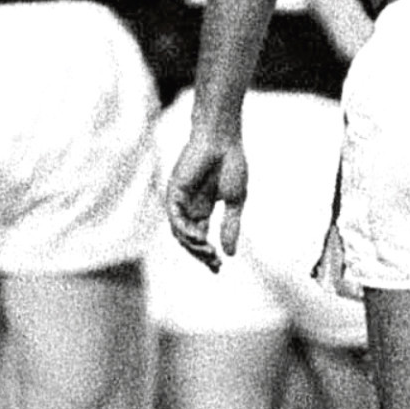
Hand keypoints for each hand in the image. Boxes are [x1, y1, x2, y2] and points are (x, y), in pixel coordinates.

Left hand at [165, 121, 249, 269]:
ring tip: (209, 252)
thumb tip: (230, 254)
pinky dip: (185, 231)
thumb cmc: (231, 163)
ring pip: (180, 233)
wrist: (223, 140)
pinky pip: (175, 218)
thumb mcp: (235, 201)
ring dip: (193, 246)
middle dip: (201, 254)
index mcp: (202, 208)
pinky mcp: (174, 192)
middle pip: (189, 239)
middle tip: (215, 264)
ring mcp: (180, 200)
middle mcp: (189, 206)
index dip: (207, 255)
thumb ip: (230, 226)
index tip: (219, 268)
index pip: (200, 237)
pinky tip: (199, 238)